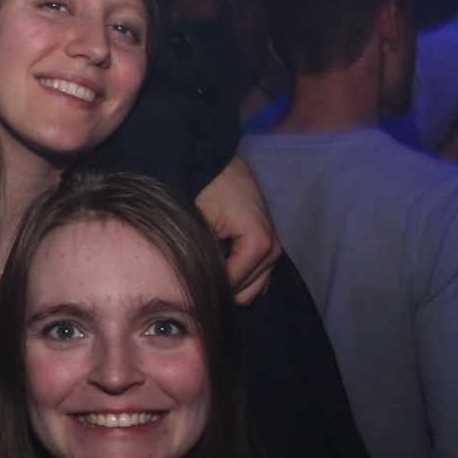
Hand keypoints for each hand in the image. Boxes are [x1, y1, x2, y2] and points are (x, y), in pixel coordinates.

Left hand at [196, 155, 280, 304]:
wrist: (218, 163)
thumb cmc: (207, 188)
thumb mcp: (200, 223)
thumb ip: (204, 257)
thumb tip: (195, 286)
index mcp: (260, 243)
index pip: (233, 284)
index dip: (206, 287)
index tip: (183, 287)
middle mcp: (273, 249)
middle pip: (245, 293)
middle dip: (219, 289)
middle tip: (193, 277)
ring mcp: (274, 250)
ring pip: (252, 290)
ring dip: (229, 286)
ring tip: (203, 271)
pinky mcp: (267, 247)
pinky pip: (256, 278)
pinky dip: (238, 279)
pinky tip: (216, 267)